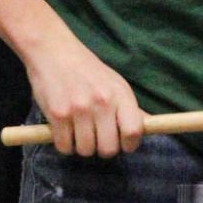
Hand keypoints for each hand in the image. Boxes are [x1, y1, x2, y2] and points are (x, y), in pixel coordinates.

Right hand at [23, 27, 143, 157]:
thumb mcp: (115, 83)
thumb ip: (129, 107)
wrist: (54, 51)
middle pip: (108, 149)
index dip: (130, 144)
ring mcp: (79, 109)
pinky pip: (64, 147)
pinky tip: (65, 131)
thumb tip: (148, 126)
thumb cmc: (88, 70)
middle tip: (97, 138)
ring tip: (79, 131)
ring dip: (81, 147)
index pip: (133, 131)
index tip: (123, 144)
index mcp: (121, 94)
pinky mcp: (57, 114)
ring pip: (85, 151)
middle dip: (103, 149)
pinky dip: (64, 144)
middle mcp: (102, 102)